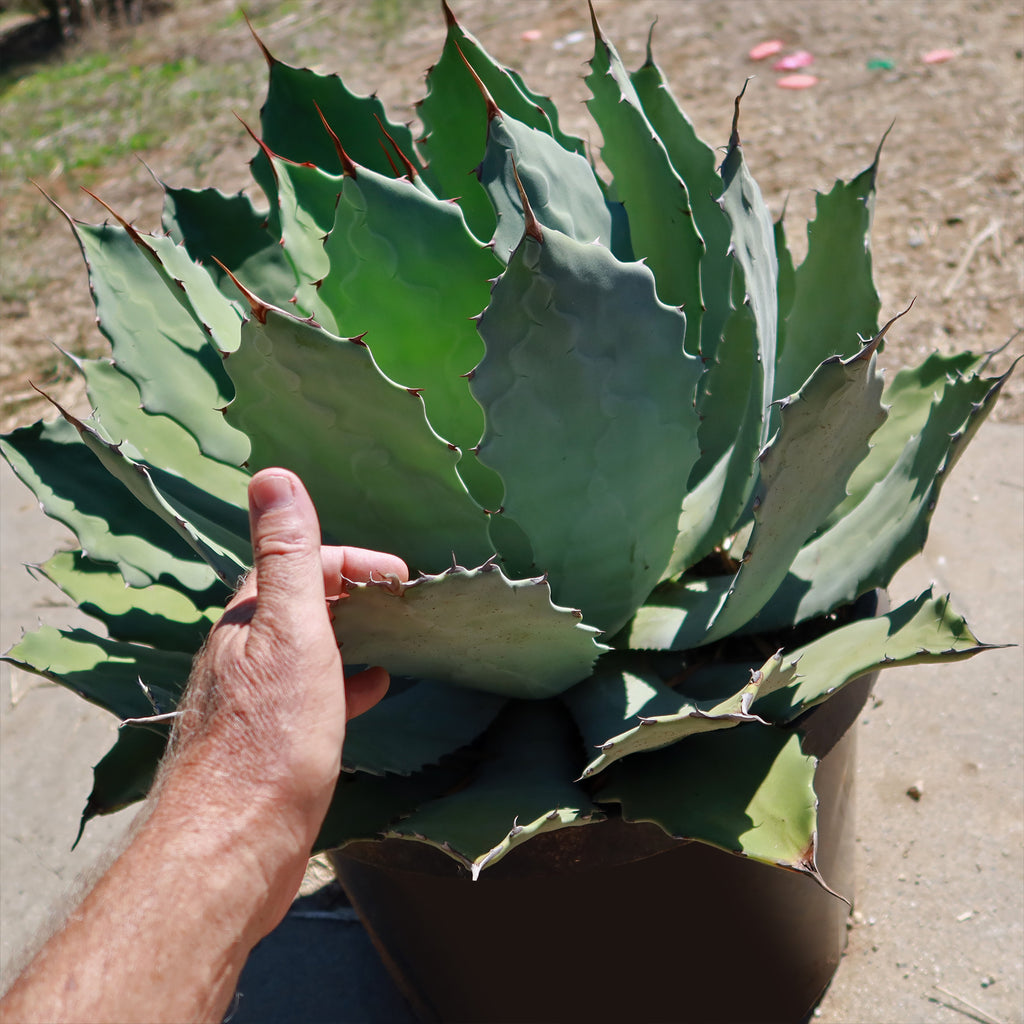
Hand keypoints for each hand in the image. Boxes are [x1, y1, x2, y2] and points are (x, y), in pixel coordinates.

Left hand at [156, 468, 407, 929]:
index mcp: (246, 622)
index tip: (398, 576)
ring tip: (394, 640)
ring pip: (307, 650)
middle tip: (401, 603)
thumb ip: (286, 556)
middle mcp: (241, 655)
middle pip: (298, 604)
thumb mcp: (289, 633)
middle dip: (350, 593)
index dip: (348, 559)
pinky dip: (344, 681)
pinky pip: (311, 694)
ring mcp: (253, 701)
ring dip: (349, 636)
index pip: (295, 562)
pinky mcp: (268, 743)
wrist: (232, 848)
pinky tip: (371, 693)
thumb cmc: (268, 739)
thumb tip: (271, 475)